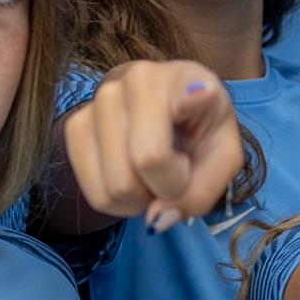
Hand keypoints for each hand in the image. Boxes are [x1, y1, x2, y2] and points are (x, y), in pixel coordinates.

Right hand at [63, 60, 244, 229]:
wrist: (169, 111)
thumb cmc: (201, 130)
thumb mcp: (224, 158)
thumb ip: (202, 190)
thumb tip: (156, 220)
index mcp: (183, 79)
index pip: (182, 101)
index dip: (187, 107)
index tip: (203, 93)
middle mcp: (135, 80)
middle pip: (146, 162)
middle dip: (168, 188)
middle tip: (178, 172)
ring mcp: (98, 99)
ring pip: (116, 186)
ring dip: (143, 199)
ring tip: (156, 173)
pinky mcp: (75, 125)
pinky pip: (96, 194)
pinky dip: (120, 203)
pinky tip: (134, 178)